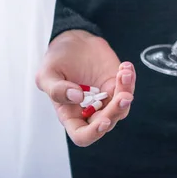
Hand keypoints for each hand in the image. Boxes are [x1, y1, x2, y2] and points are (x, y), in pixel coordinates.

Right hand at [35, 30, 135, 146]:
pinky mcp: (116, 85)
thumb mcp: (47, 74)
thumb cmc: (57, 61)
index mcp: (70, 114)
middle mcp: (89, 111)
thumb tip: (77, 97)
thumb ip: (56, 89)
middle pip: (107, 122)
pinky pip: (127, 89)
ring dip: (126, 92)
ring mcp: (105, 99)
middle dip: (116, 110)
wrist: (72, 41)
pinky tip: (125, 67)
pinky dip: (129, 79)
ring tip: (123, 72)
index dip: (93, 133)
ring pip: (122, 108)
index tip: (103, 121)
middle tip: (123, 94)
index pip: (82, 135)